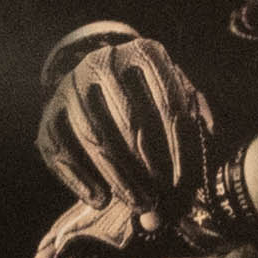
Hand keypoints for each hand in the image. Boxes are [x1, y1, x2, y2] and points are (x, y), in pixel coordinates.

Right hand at [36, 24, 224, 236]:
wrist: (91, 78)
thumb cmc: (144, 93)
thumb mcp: (173, 89)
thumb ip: (195, 110)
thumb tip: (209, 134)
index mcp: (144, 53)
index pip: (169, 104)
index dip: (180, 149)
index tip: (186, 184)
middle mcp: (104, 61)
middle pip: (130, 122)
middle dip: (149, 169)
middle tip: (162, 202)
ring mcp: (71, 85)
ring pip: (94, 137)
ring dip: (118, 178)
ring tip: (138, 205)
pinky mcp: (48, 112)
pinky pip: (60, 150)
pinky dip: (80, 179)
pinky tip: (100, 200)